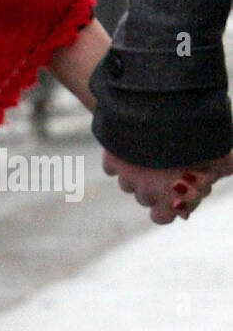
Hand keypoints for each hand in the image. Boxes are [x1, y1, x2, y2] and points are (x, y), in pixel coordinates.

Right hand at [101, 150, 232, 224]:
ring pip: (126, 183)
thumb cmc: (197, 138)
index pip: (160, 217)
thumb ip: (222, 166)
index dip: (166, 206)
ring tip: (148, 153)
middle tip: (164, 165)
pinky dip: (117, 159)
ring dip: (134, 173)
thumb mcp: (219, 153)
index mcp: (172, 199)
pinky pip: (110, 166)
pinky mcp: (110, 159)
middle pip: (144, 198)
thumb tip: (226, 168)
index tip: (173, 191)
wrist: (161, 112)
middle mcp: (146, 192)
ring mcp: (126, 176)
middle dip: (151, 185)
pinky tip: (130, 145)